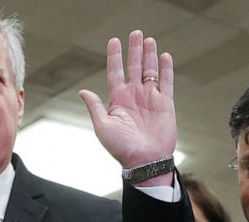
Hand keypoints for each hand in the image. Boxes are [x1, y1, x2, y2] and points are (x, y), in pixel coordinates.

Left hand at [79, 31, 175, 183]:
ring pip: (149, 71)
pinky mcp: (165, 104)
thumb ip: (95, 107)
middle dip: (134, 50)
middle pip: (134, 67)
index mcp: (118, 100)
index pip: (115, 73)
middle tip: (135, 33)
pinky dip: (165, 69)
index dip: (115, 57)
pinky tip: (164, 56)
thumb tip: (83, 91)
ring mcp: (150, 99)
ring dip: (149, 55)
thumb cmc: (122, 148)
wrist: (145, 161)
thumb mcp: (103, 127)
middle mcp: (134, 96)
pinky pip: (166, 82)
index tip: (114, 41)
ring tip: (148, 40)